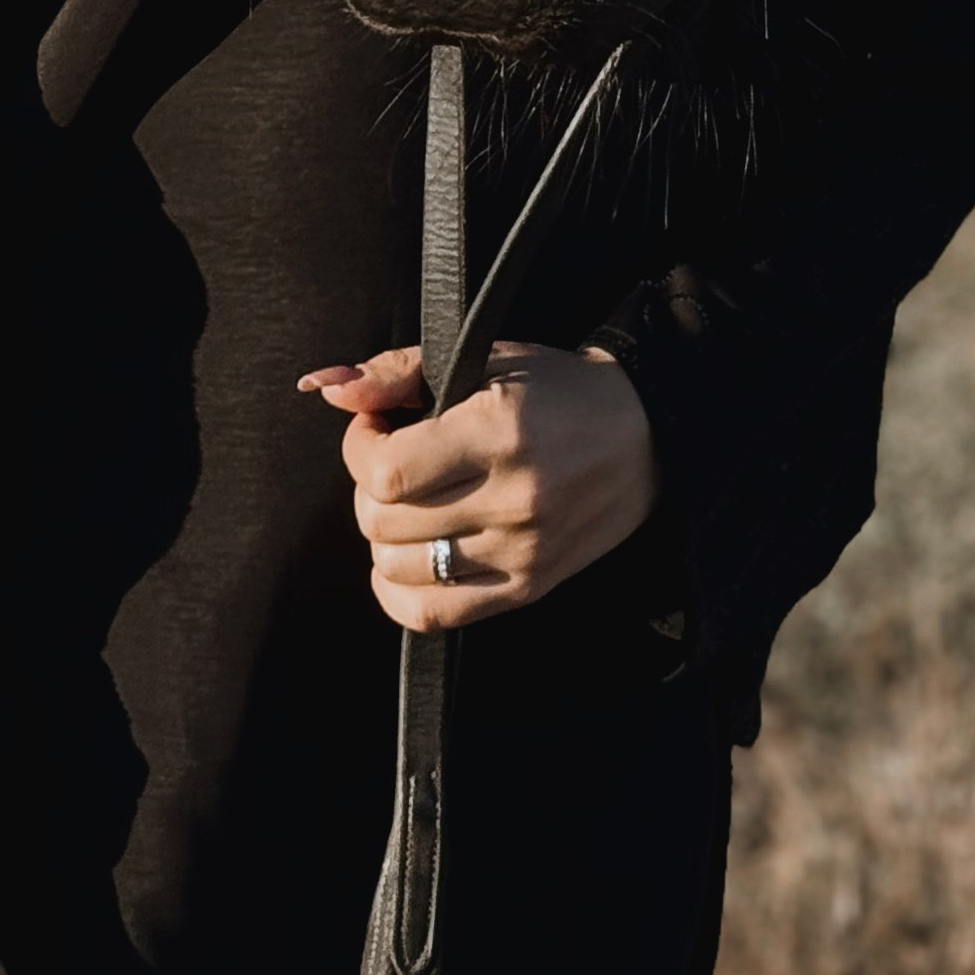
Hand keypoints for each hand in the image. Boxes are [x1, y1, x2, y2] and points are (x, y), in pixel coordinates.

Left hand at [298, 340, 656, 630]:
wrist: (648, 434)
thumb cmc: (559, 390)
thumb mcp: (485, 359)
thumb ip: (398, 371)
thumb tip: (327, 386)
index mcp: (499, 432)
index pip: (386, 471)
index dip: (359, 449)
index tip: (375, 428)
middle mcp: (512, 499)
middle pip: (384, 523)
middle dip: (367, 489)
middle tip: (390, 460)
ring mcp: (522, 552)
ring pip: (399, 571)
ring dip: (383, 537)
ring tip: (406, 504)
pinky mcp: (529, 587)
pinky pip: (435, 615)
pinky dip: (400, 592)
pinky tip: (408, 558)